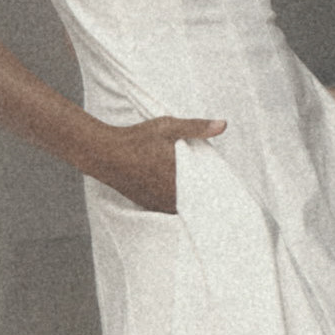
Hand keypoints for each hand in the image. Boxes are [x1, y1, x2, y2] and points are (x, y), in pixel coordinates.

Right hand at [95, 115, 225, 212]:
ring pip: (181, 208)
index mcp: (180, 176)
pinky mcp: (147, 204)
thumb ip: (197, 127)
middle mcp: (169, 193)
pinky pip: (167, 209)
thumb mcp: (168, 127)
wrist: (105, 153)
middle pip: (196, 202)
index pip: (208, 192)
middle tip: (219, 199)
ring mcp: (157, 201)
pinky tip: (179, 198)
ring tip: (202, 199)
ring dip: (190, 203)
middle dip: (206, 199)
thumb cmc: (137, 138)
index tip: (229, 195)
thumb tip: (224, 124)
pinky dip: (175, 205)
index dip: (219, 194)